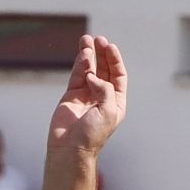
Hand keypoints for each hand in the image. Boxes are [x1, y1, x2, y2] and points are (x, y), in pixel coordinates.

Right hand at [49, 34, 126, 157]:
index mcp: (115, 103)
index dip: (115, 60)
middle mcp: (101, 98)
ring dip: (89, 55)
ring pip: (89, 70)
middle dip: (102, 54)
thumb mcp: (108, 111)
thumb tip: (93, 75)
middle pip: (104, 70)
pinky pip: (77, 76)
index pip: (118, 76)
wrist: (70, 149)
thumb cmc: (93, 135)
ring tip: (87, 40)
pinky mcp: (71, 96)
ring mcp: (86, 96)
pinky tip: (82, 54)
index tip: (110, 47)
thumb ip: (105, 88)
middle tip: (99, 40)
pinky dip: (80, 64)